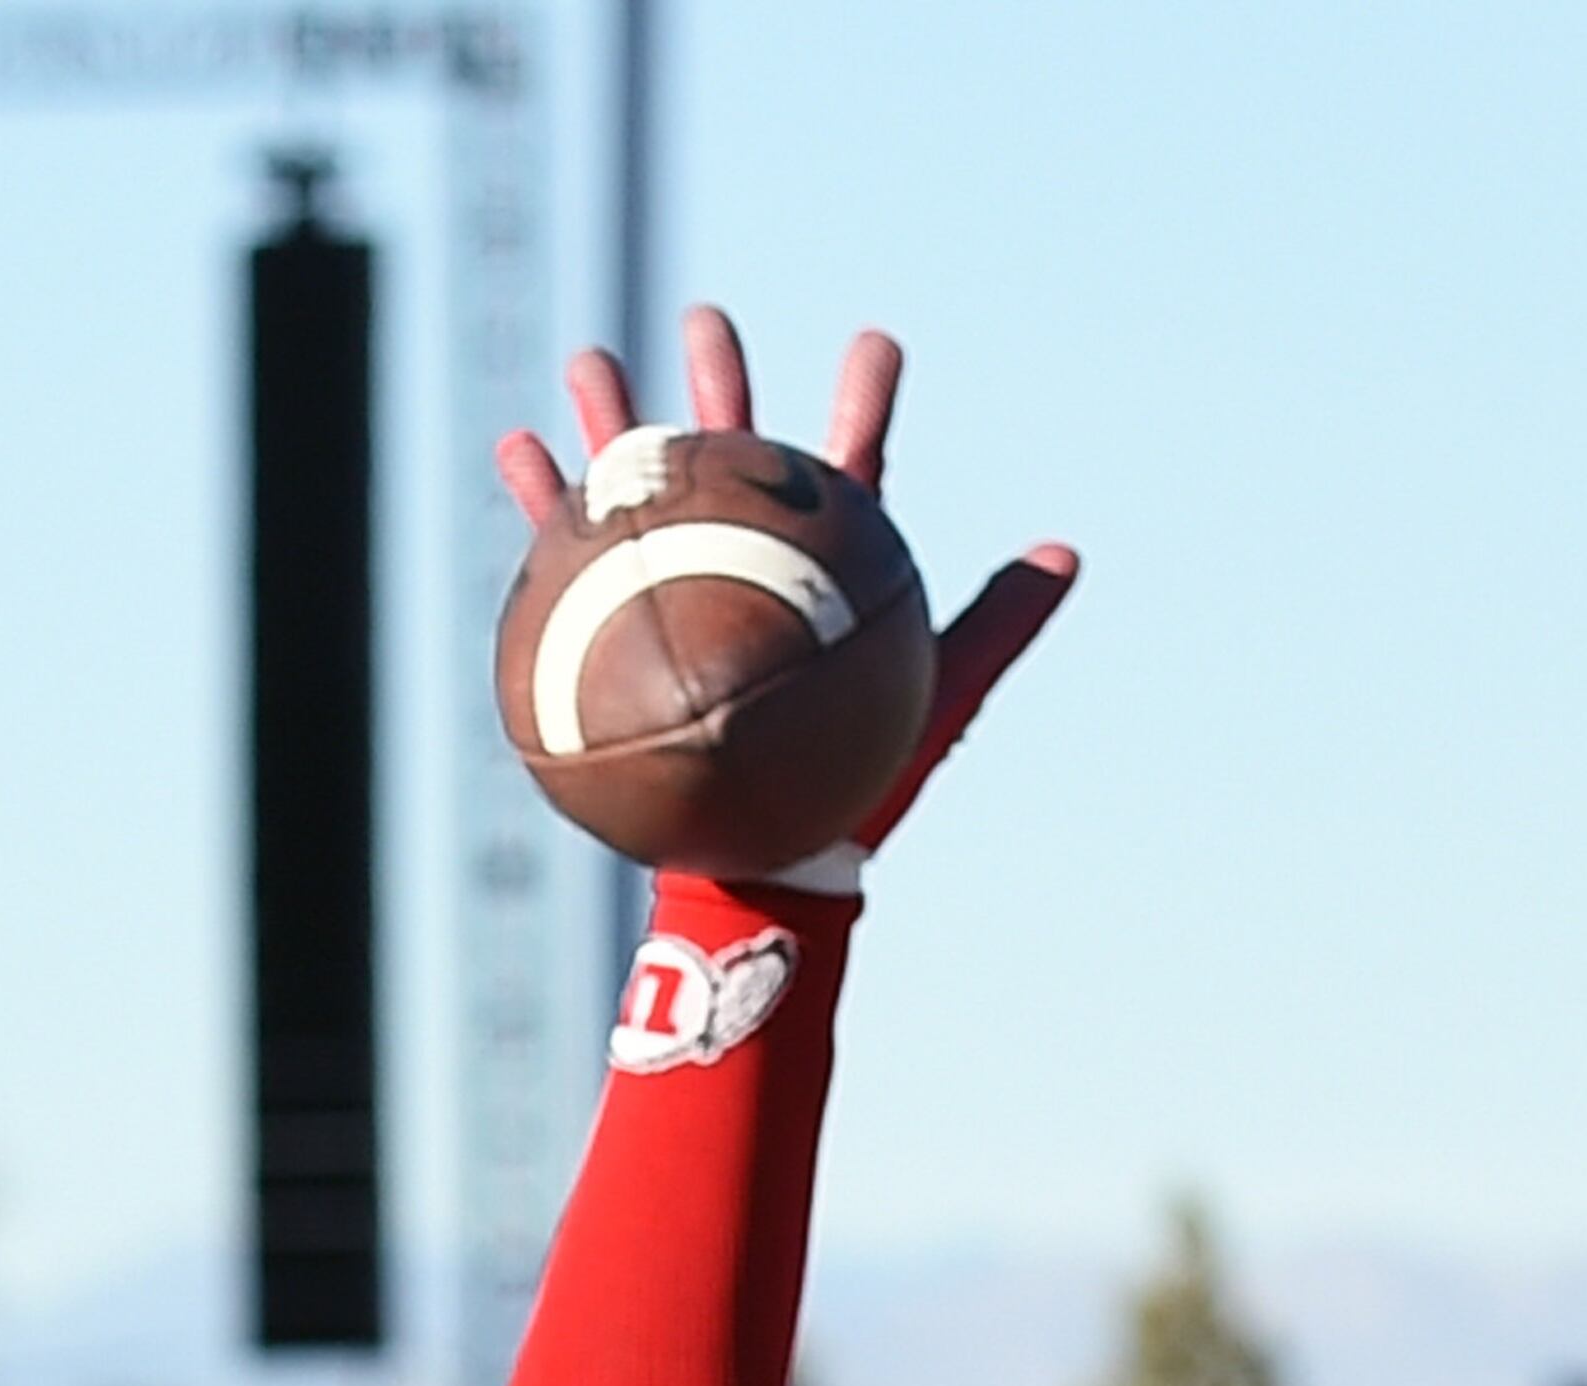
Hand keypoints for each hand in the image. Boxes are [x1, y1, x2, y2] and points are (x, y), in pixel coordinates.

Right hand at [498, 303, 1076, 858]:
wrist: (769, 864)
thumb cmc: (855, 790)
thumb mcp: (937, 697)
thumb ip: (999, 623)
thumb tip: (1067, 552)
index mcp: (828, 569)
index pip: (855, 470)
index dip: (867, 404)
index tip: (877, 343)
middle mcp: (756, 571)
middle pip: (740, 458)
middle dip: (722, 386)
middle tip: (708, 320)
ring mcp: (688, 597)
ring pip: (650, 493)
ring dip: (619, 427)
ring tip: (593, 364)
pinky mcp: (625, 635)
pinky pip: (576, 563)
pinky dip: (547, 505)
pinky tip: (518, 451)